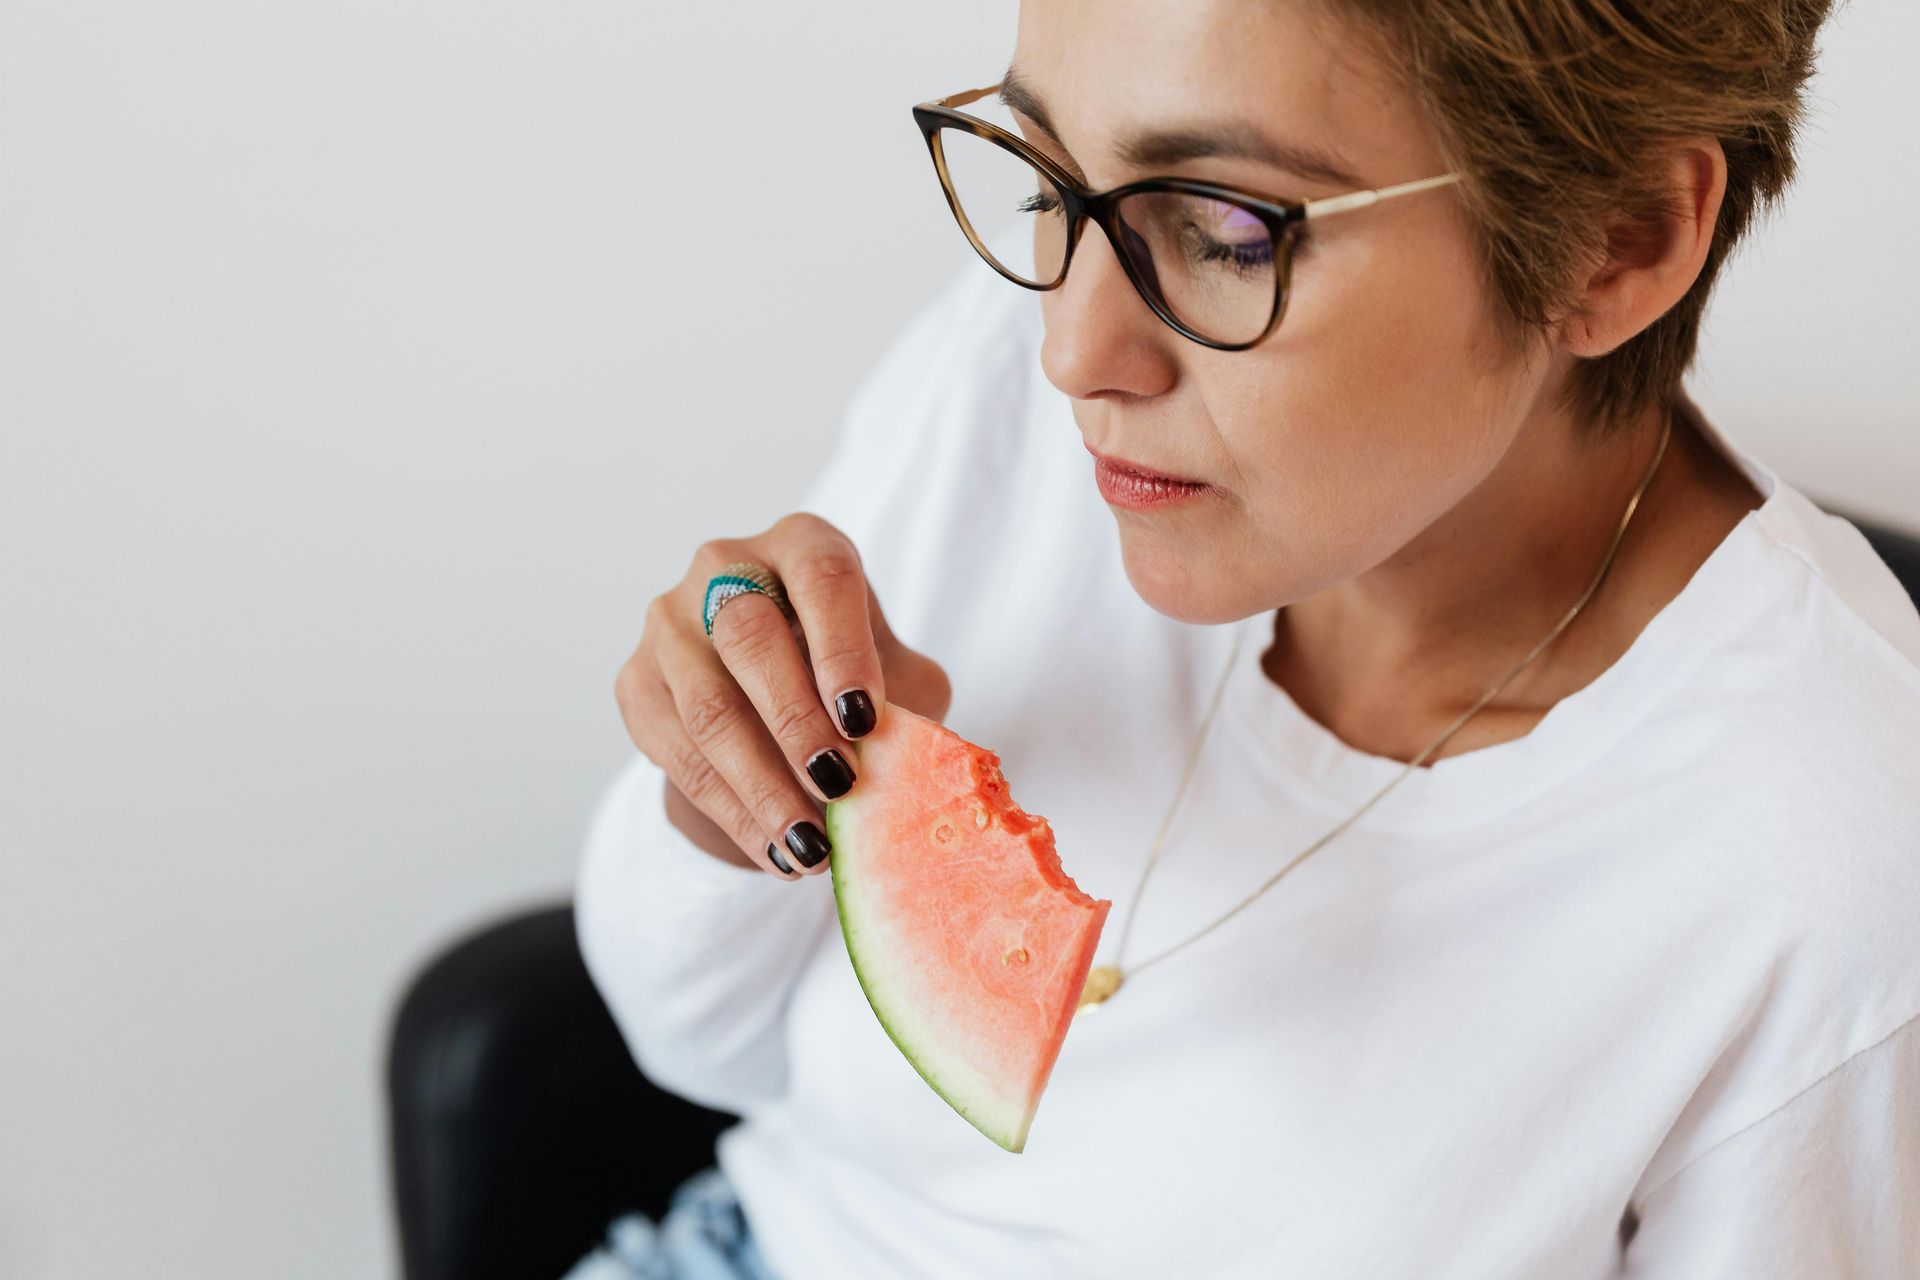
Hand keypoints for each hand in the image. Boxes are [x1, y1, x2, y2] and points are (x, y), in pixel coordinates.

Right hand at [615, 512, 952, 878]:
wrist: (773, 703)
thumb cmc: (853, 679)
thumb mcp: (898, 678)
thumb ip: (904, 704)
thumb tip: (900, 760)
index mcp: (802, 544)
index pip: (820, 578)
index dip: (842, 647)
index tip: (864, 720)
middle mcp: (725, 565)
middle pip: (749, 637)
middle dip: (796, 724)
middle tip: (838, 789)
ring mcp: (669, 621)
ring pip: (707, 707)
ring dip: (762, 787)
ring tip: (811, 846)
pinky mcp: (637, 680)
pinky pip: (676, 753)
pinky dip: (731, 812)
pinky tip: (776, 852)